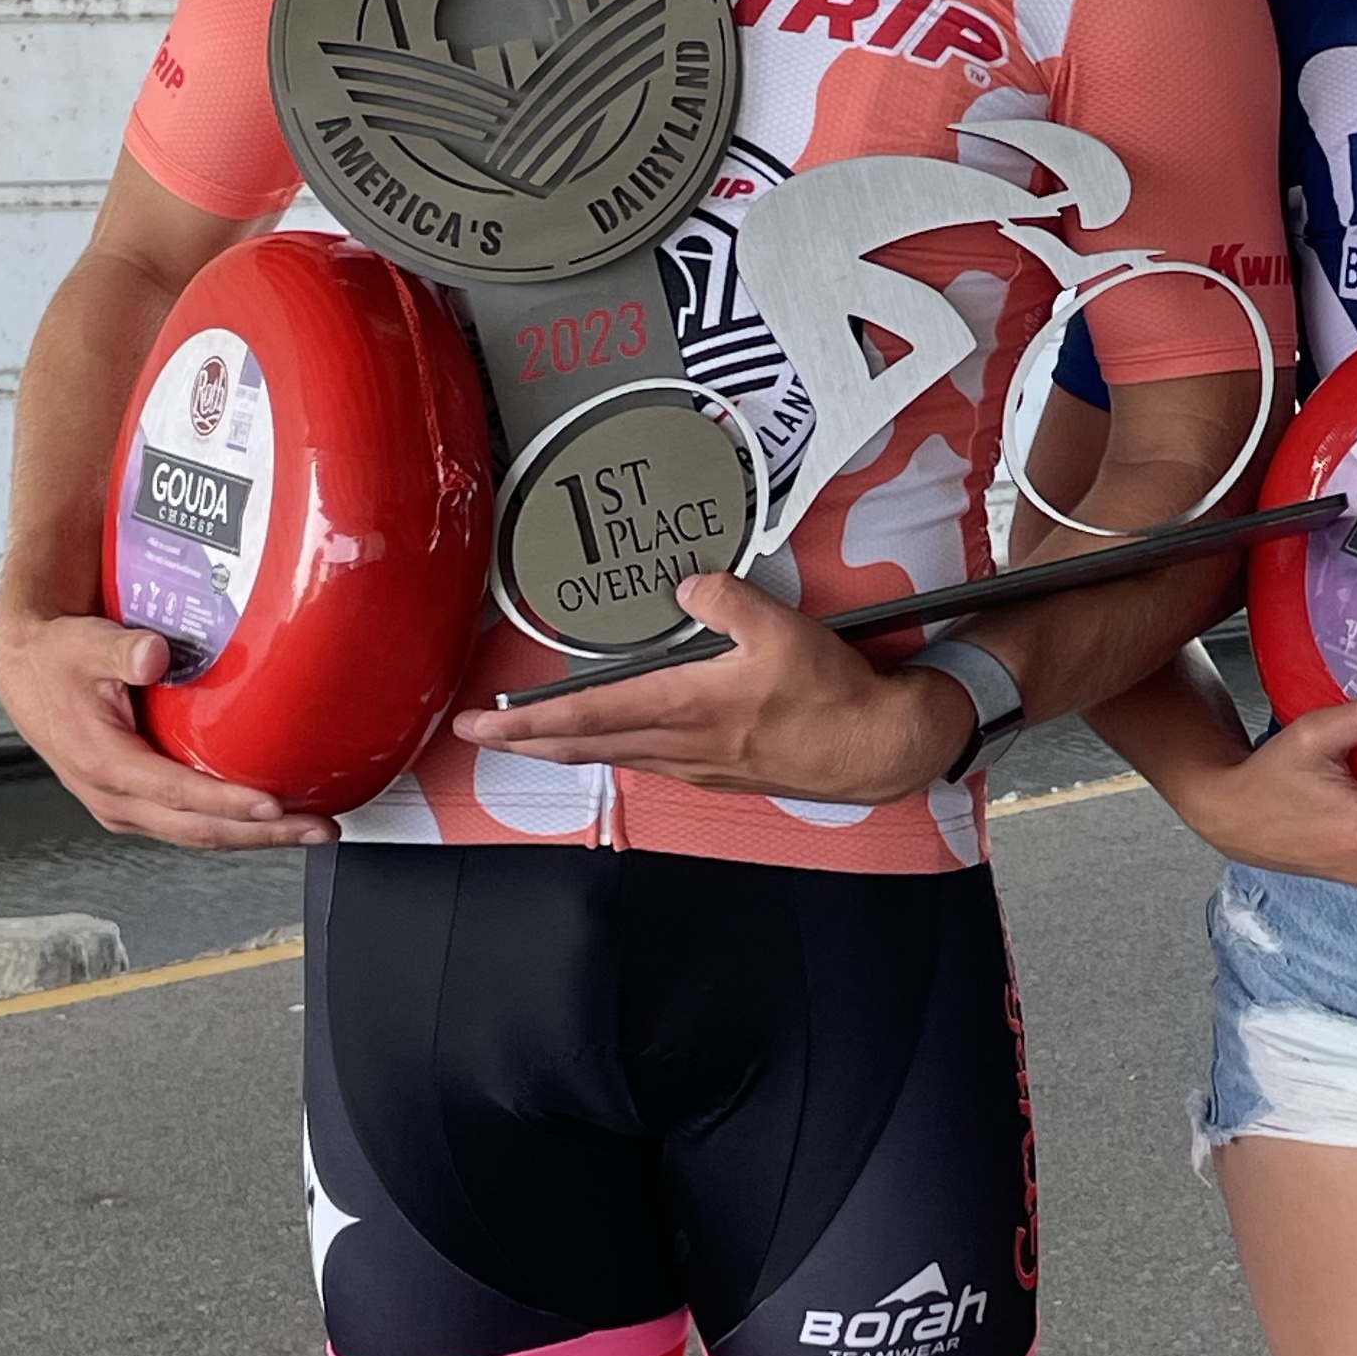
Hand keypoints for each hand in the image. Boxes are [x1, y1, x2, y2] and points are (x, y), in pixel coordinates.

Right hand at [0, 600, 338, 848]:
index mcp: (102, 762)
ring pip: (200, 835)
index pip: (176, 793)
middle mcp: (113, 796)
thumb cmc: (56, 659)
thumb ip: (121, 648)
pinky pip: (193, 825)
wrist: (27, 672)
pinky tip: (272, 819)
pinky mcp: (137, 804)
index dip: (227, 803)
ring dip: (257, 837)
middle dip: (264, 835)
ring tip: (310, 828)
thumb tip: (153, 653)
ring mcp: (126, 807)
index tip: (273, 805)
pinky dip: (235, 826)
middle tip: (319, 828)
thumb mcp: (82, 645)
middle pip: (199, 830)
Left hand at [449, 571, 963, 804]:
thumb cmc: (831, 696)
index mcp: (684, 707)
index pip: (584, 716)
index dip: (526, 720)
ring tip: (531, 736)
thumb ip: (726, 599)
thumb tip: (687, 584)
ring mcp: (697, 764)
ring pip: (614, 756)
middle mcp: (680, 744)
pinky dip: (613, 750)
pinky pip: (648, 760)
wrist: (876, 749)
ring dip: (565, 748)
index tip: (480, 722)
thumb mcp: (781, 629)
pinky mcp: (718, 771)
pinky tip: (613, 742)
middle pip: (584, 746)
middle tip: (480, 733)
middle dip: (525, 741)